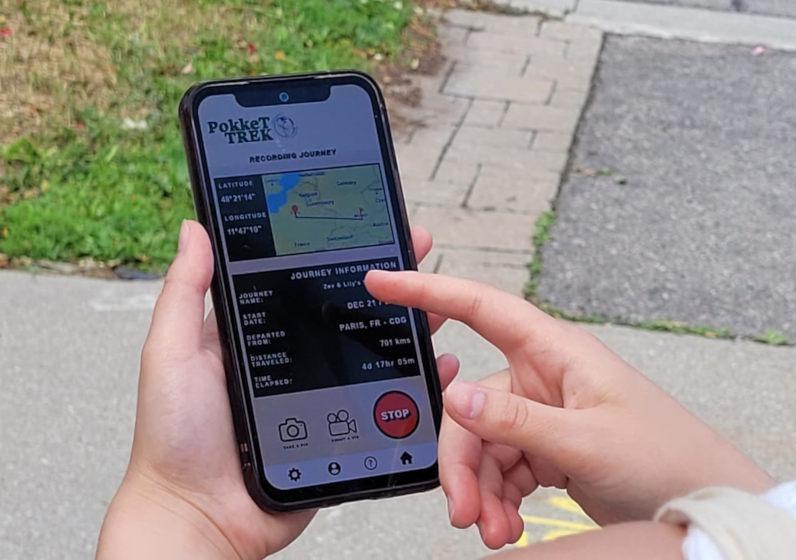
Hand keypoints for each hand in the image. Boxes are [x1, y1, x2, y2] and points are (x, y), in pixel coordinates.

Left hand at [97, 221, 458, 559]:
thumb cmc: (175, 438)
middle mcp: (295, 359)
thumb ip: (185, 293)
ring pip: (373, 352)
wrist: (200, 517)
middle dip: (386, 280)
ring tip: (437, 302)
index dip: (336, 251)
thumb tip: (195, 229)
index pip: (304, 280)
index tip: (366, 223)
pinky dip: (414, 385)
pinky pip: (384, 404)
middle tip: (415, 248)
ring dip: (408, 326)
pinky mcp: (340, 430)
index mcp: (258, 334)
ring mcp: (321, 395)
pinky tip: (437, 368)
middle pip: (348, 311)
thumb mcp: (171, 353)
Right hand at [364, 271, 773, 548]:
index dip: (428, 290)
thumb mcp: (585, 440)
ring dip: (480, 489)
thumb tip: (455, 396)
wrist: (698, 501)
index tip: (383, 283)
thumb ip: (515, 420)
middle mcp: (541, 377)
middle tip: (462, 508)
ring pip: (481, 443)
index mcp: (554, 352)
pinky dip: (496, 497)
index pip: (481, 307)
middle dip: (460, 459)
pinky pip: (500, 467)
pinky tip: (506, 524)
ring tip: (494, 529)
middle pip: (470, 405)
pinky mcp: (543, 447)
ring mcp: (540, 414)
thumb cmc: (664, 456)